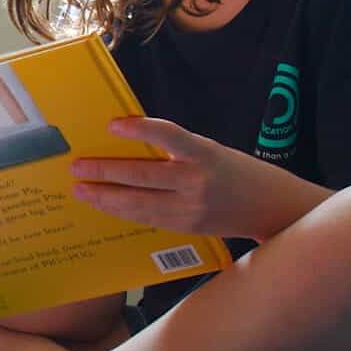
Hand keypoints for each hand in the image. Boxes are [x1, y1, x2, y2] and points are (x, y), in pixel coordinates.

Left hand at [69, 117, 330, 241]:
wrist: (272, 207)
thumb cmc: (237, 172)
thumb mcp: (210, 151)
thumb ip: (175, 151)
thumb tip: (129, 145)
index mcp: (205, 154)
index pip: (170, 136)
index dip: (140, 129)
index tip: (112, 123)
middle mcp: (198, 182)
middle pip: (143, 176)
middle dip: (106, 172)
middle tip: (78, 166)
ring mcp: (191, 209)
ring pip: (139, 203)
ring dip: (106, 197)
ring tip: (82, 190)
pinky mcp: (187, 227)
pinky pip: (148, 218)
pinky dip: (123, 211)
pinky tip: (105, 204)